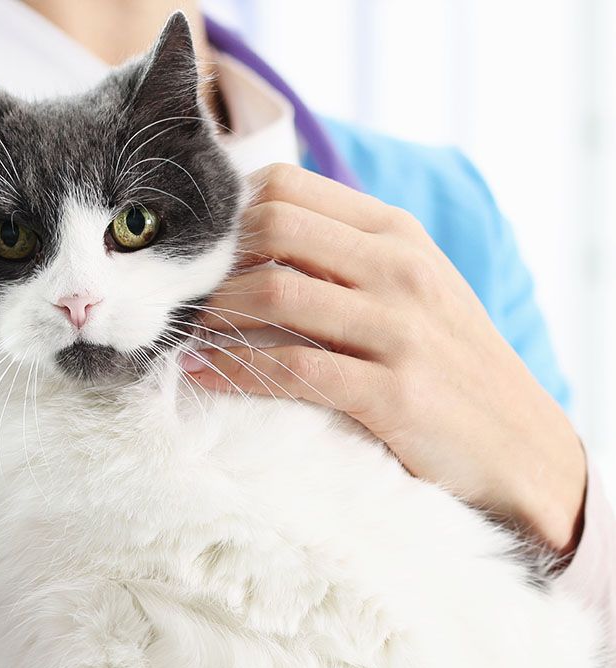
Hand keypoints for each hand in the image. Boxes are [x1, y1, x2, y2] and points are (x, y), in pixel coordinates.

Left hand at [183, 163, 586, 554]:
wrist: (519, 443)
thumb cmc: (449, 363)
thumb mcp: (413, 289)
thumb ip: (348, 258)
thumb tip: (256, 241)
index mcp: (398, 234)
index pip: (289, 188)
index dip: (228, 215)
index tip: (199, 253)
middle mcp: (399, 269)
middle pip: (274, 229)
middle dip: (214, 262)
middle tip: (183, 294)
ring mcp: (399, 330)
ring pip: (275, 295)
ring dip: (214, 315)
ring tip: (185, 332)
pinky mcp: (392, 393)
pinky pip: (292, 369)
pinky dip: (234, 370)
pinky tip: (203, 373)